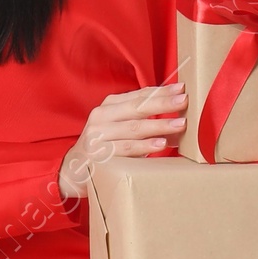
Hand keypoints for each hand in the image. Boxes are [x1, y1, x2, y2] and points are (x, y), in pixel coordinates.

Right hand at [58, 83, 188, 198]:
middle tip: (184, 101)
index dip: (161, 91)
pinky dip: (144, 146)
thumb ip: (142, 120)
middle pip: (137, 107)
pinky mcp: (97, 154)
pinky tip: (160, 144)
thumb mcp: (119, 128)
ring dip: (159, 125)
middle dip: (163, 104)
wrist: (73, 170)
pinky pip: (125, 148)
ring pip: (133, 128)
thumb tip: (178, 117)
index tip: (181, 88)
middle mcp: (101, 117)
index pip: (139, 95)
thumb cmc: (104, 147)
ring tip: (179, 124)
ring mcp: (98, 135)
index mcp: (109, 106)